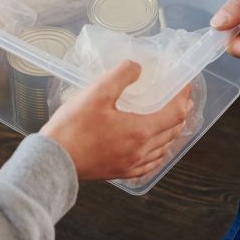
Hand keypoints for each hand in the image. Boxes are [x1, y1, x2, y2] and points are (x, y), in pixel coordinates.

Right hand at [42, 60, 191, 180]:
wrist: (54, 161)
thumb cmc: (73, 128)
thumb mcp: (96, 93)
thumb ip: (120, 76)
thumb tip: (137, 67)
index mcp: (140, 131)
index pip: (174, 113)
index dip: (182, 96)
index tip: (184, 85)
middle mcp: (141, 150)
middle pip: (172, 132)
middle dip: (180, 114)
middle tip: (182, 100)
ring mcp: (132, 164)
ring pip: (163, 149)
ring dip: (171, 133)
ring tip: (171, 121)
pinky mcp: (121, 172)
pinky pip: (150, 163)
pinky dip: (158, 152)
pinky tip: (152, 148)